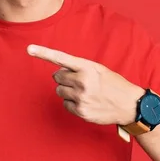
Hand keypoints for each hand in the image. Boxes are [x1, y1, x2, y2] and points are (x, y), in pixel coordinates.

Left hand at [27, 44, 144, 125]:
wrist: (130, 105)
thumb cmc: (113, 84)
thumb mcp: (98, 70)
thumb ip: (78, 68)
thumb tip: (59, 70)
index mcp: (87, 67)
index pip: (61, 58)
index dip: (43, 53)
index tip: (29, 49)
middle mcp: (82, 81)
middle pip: (57, 77)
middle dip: (64, 78)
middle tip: (78, 81)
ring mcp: (80, 97)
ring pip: (59, 91)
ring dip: (67, 91)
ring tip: (84, 92)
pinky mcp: (81, 111)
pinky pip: (65, 104)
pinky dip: (72, 103)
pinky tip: (85, 102)